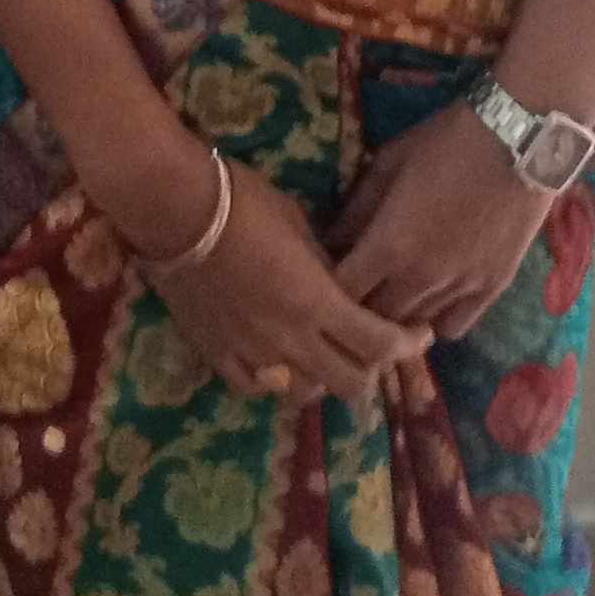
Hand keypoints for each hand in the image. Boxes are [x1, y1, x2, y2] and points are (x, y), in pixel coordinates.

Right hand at [146, 161, 432, 405]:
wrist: (175, 210)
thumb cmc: (243, 201)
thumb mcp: (299, 224)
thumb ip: (323, 265)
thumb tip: (338, 283)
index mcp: (317, 303)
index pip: (378, 344)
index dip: (407, 344)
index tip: (419, 333)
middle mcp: (291, 340)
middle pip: (349, 383)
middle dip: (372, 369)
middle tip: (373, 346)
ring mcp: (252, 354)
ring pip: (303, 394)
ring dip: (323, 379)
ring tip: (325, 355)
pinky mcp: (217, 355)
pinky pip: (255, 388)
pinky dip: (275, 382)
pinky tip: (278, 363)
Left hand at [328, 105, 559, 342]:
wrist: (518, 140)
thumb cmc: (445, 142)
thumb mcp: (388, 162)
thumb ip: (356, 207)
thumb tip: (331, 240)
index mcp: (389, 245)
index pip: (343, 291)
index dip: (331, 286)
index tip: (333, 272)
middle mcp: (420, 279)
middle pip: (374, 318)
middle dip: (360, 305)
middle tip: (361, 284)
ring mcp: (459, 289)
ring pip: (412, 327)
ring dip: (397, 313)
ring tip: (395, 290)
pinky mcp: (492, 291)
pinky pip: (454, 328)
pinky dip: (437, 319)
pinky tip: (435, 295)